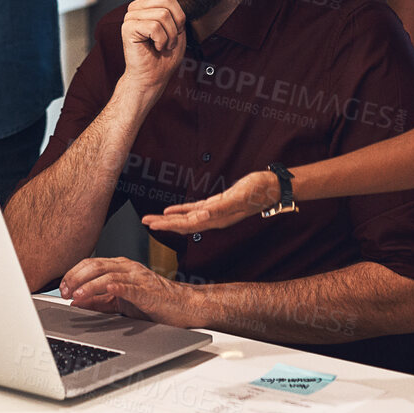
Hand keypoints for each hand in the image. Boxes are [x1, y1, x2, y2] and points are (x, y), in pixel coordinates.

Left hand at [59, 255, 197, 324]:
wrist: (183, 306)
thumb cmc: (155, 302)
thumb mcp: (121, 302)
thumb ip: (99, 301)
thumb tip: (77, 301)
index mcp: (120, 267)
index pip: (91, 264)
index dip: (73, 274)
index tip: (62, 288)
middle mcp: (128, 268)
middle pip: (96, 265)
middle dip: (76, 278)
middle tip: (64, 291)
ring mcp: (138, 277)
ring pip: (108, 274)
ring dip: (89, 285)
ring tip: (76, 295)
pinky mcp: (147, 290)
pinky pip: (129, 286)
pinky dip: (116, 287)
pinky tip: (106, 290)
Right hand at [120, 0, 186, 93]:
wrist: (153, 77)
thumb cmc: (165, 54)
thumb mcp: (177, 27)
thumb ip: (175, 8)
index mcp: (147, 4)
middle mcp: (137, 7)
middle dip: (177, 21)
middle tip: (171, 37)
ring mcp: (130, 16)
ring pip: (163, 14)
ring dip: (170, 35)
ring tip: (164, 44)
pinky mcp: (128, 28)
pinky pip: (155, 27)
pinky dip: (163, 40)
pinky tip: (157, 47)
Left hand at [142, 170, 279, 234]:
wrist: (271, 187)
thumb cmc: (256, 191)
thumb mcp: (238, 197)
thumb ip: (222, 207)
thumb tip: (203, 214)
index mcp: (216, 219)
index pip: (186, 225)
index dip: (168, 225)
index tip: (151, 224)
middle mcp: (213, 219)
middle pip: (182, 224)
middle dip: (162, 224)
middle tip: (143, 221)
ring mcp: (214, 213)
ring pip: (186, 218)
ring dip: (168, 219)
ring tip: (152, 219)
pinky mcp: (216, 204)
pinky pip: (194, 209)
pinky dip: (181, 210)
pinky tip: (172, 210)